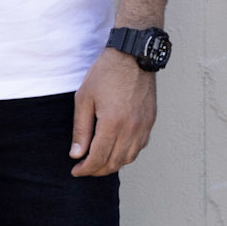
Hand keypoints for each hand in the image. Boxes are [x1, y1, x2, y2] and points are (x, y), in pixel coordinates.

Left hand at [68, 48, 155, 176]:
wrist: (133, 55)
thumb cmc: (106, 72)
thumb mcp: (85, 98)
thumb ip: (81, 129)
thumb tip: (77, 154)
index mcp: (112, 123)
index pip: (98, 158)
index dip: (85, 169)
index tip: (76, 170)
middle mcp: (131, 128)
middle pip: (114, 162)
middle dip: (97, 170)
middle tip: (84, 168)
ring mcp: (144, 126)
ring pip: (129, 158)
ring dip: (113, 164)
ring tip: (99, 161)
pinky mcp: (150, 121)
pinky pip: (139, 147)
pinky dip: (127, 154)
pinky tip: (116, 149)